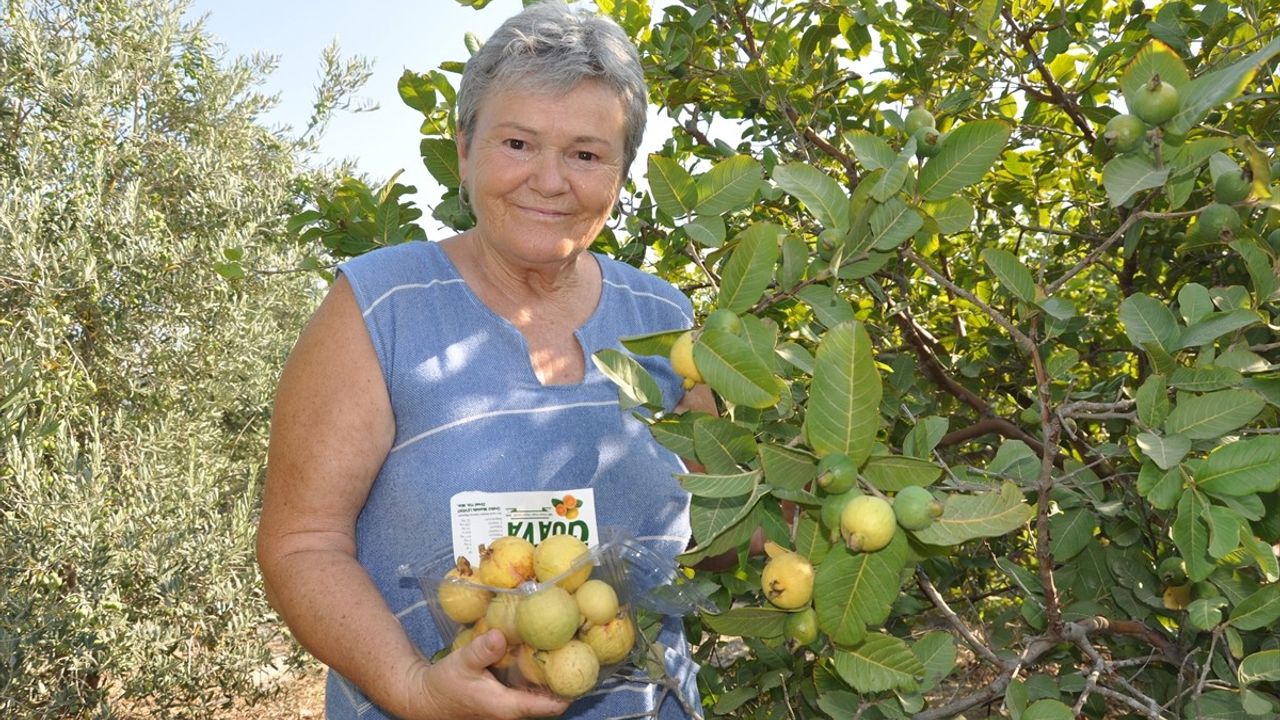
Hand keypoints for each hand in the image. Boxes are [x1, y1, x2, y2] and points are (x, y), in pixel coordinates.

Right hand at [405, 629, 570, 719]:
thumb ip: (482, 651)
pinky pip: (527, 688)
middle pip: (550, 698)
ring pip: (539, 692)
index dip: (570, 689)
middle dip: (565, 676)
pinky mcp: (503, 699)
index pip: (551, 706)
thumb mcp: (461, 663)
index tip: (586, 667)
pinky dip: (536, 672)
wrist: (425, 698)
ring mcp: (509, 706)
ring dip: (551, 673)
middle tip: (579, 648)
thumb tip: (501, 635)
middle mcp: (513, 711)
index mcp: (509, 707)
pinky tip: (540, 649)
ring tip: (565, 645)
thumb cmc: (444, 685)